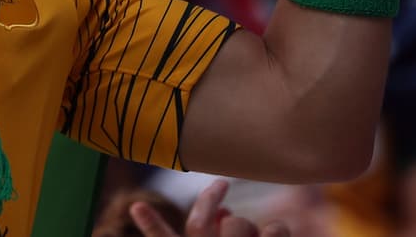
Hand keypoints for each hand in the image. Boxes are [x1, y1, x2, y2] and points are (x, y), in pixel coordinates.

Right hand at [129, 180, 290, 236]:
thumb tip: (226, 212)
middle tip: (220, 183)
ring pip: (236, 224)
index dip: (151, 226)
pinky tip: (278, 231)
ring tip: (258, 232)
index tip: (137, 206)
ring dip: (248, 225)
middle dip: (209, 200)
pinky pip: (273, 231)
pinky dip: (277, 229)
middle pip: (201, 225)